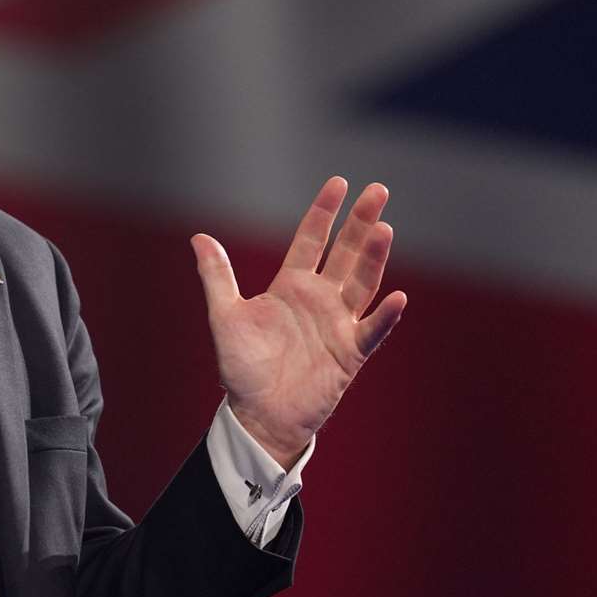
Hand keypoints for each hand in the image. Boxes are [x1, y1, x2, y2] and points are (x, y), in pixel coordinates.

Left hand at [191, 177, 405, 466]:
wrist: (257, 414)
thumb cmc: (242, 367)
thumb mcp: (225, 315)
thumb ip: (217, 276)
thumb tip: (198, 237)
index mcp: (291, 286)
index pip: (312, 240)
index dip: (325, 212)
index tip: (339, 182)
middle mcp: (319, 299)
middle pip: (345, 253)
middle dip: (361, 222)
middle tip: (379, 190)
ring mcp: (338, 325)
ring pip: (362, 283)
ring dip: (374, 258)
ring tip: (385, 228)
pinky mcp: (349, 354)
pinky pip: (372, 331)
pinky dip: (385, 316)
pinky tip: (398, 297)